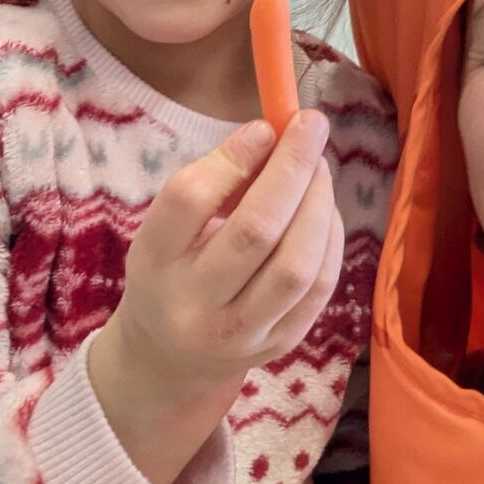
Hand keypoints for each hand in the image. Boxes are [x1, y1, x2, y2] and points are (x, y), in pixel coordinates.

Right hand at [88, 113, 343, 483]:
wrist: (172, 358)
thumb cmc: (174, 269)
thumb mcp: (167, 228)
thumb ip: (211, 183)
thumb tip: (272, 134)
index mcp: (153, 261)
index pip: (189, 200)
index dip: (233, 157)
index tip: (264, 125)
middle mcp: (194, 306)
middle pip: (254, 231)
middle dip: (291, 169)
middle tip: (310, 125)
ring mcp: (241, 334)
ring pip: (296, 264)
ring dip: (318, 203)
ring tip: (318, 168)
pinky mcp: (281, 346)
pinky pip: (320, 286)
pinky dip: (330, 238)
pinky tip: (324, 209)